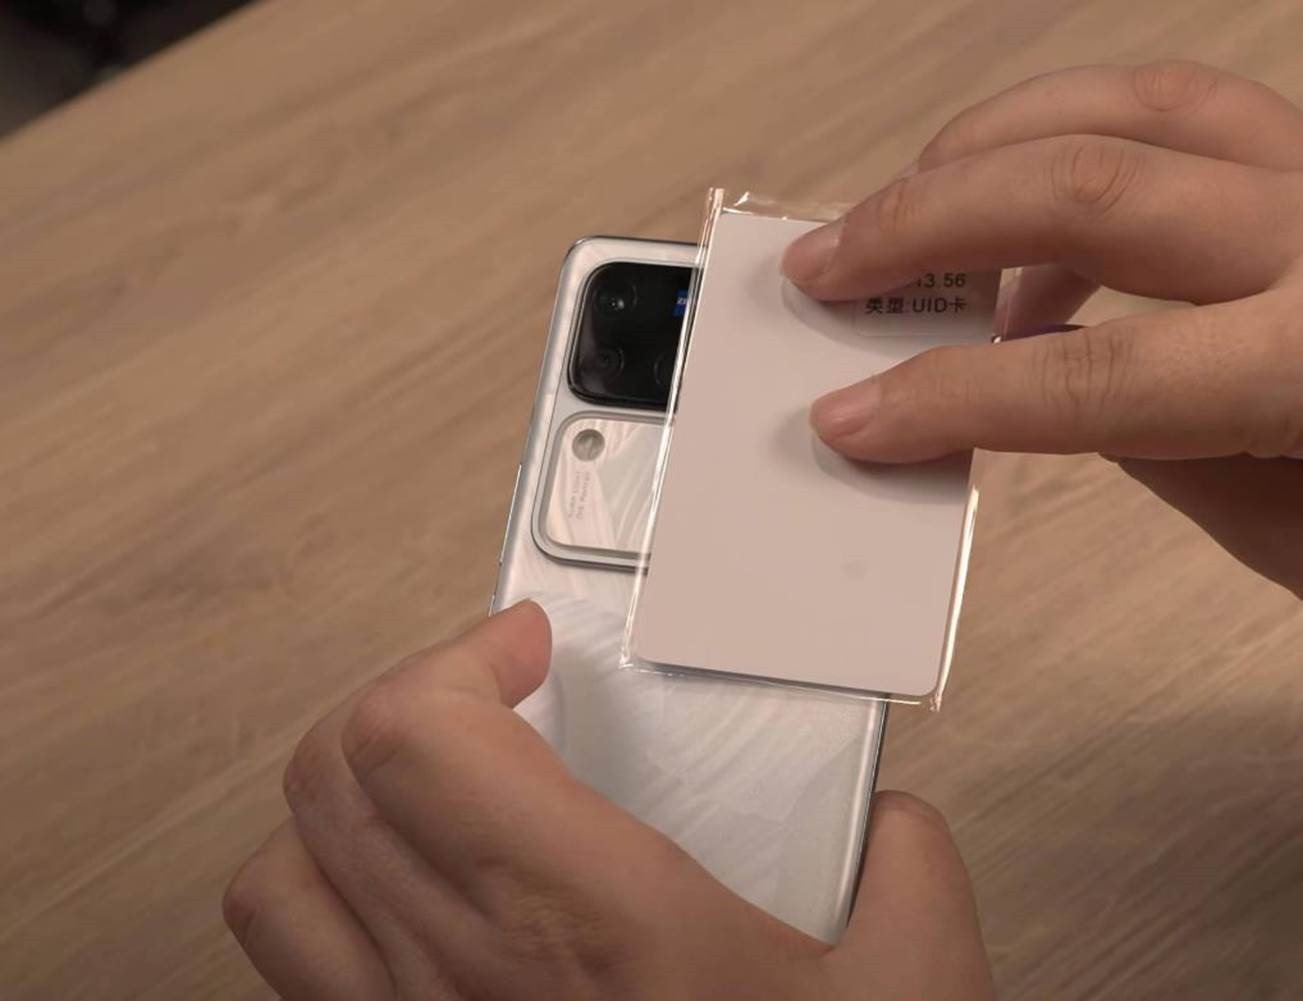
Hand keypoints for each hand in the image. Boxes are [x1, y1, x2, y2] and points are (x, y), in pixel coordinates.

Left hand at [223, 602, 993, 999]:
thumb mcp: (912, 995)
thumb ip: (908, 874)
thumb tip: (889, 826)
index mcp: (590, 930)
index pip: (423, 737)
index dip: (459, 654)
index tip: (525, 644)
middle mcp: (470, 984)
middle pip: (336, 776)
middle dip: (405, 696)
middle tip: (486, 696)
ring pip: (282, 881)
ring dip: (341, 802)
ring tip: (429, 788)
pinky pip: (297, 978)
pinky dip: (325, 904)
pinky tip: (411, 902)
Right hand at [782, 61, 1302, 596]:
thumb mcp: (1301, 536)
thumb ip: (1166, 450)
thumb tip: (1032, 373)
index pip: (1098, 379)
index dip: (950, 402)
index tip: (849, 423)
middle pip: (1086, 189)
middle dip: (926, 227)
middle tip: (826, 267)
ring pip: (1128, 105)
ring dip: (983, 149)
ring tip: (897, 210)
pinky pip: (1177, 109)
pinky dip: (1066, 145)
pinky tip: (1029, 241)